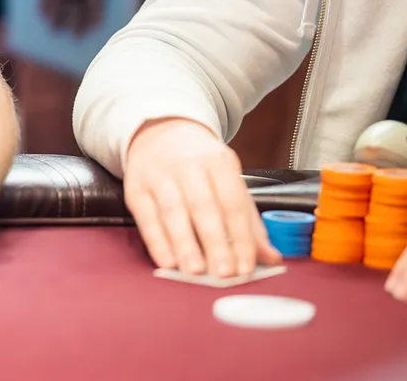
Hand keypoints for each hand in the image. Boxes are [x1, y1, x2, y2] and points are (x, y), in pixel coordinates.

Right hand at [123, 118, 278, 277]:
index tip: (246, 266)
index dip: (240, 237)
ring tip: (195, 270)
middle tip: (223, 273)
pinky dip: (157, 241)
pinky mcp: (135, 187)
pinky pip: (146, 217)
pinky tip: (168, 261)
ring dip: (185, 244)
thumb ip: (249, 222)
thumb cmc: (199, 165)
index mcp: (218, 161)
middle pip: (203, 206)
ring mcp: (158, 174)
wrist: (160, 133)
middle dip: (215, 242)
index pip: (233, 202)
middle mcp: (187, 164)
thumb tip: (271, 257)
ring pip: (172, 211)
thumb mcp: (228, 182)